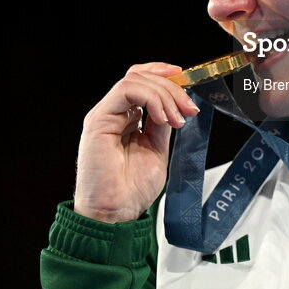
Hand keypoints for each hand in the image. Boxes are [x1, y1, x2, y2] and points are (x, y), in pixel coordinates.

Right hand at [72, 62, 198, 222]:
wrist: (115, 213)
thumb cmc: (131, 190)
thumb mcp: (157, 149)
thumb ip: (161, 124)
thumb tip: (176, 105)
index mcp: (125, 118)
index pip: (141, 81)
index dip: (163, 75)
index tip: (186, 80)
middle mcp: (113, 113)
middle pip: (141, 76)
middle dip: (171, 88)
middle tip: (189, 109)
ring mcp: (104, 114)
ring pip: (135, 80)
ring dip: (164, 94)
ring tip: (177, 119)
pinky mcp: (98, 120)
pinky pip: (126, 90)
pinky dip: (151, 99)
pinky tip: (163, 118)